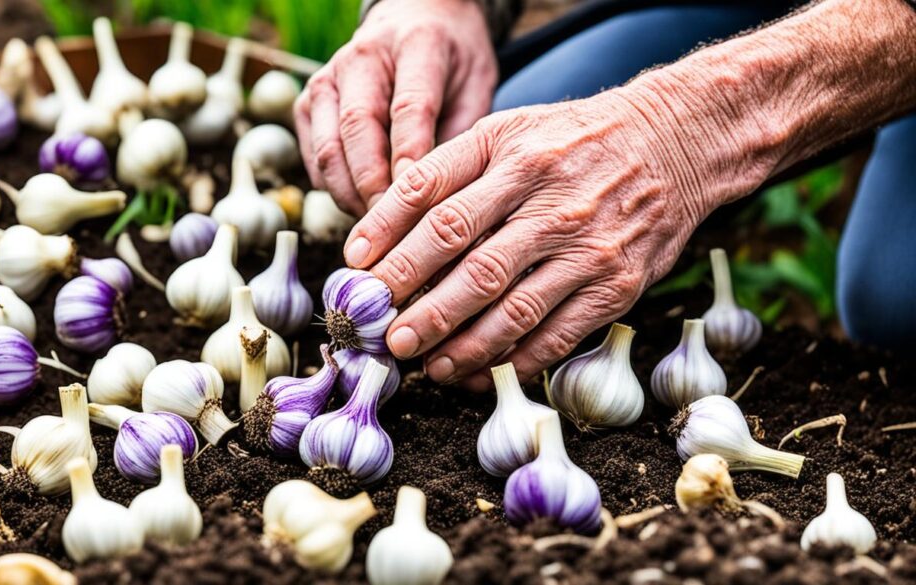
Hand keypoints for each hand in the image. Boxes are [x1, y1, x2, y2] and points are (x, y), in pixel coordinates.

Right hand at [294, 0, 496, 215]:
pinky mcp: (308, 104)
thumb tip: (444, 199)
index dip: (409, 159)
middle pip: (358, 131)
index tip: (417, 203)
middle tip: (396, 232)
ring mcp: (326, 81)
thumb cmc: (452, 60)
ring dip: (351, 197)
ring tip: (380, 230)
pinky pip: (316, 161)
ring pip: (329, 151)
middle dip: (374, 188)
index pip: (408, 108)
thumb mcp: (477, 84)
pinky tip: (364, 211)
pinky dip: (336, 192)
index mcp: (415, 44)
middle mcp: (361, 59)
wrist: (413, 20)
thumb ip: (463, 135)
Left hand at [342, 89, 722, 390]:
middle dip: (422, 309)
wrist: (675, 143)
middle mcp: (552, 202)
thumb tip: (381, 225)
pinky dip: (516, 360)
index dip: (390, 241)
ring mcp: (588, 248)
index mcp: (515, 158)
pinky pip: (558, 335)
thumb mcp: (507, 130)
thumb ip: (446, 171)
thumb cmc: (573, 139)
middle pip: (473, 266)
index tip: (356, 271)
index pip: (438, 205)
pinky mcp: (617, 285)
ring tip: (427, 366)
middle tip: (387, 337)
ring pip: (514, 309)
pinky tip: (482, 373)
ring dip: (464, 346)